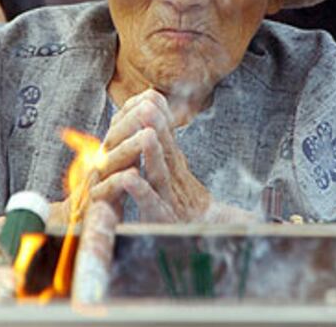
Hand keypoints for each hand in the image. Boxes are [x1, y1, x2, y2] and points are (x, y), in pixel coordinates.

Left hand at [92, 88, 210, 221]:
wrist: (206, 239)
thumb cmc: (186, 207)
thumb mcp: (175, 175)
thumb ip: (167, 148)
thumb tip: (158, 109)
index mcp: (174, 168)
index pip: (167, 139)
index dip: (160, 118)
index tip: (150, 96)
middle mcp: (173, 181)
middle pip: (167, 151)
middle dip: (158, 126)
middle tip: (149, 103)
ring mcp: (169, 201)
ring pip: (161, 174)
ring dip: (154, 154)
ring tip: (148, 134)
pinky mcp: (161, 222)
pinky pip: (150, 205)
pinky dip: (141, 191)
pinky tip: (130, 178)